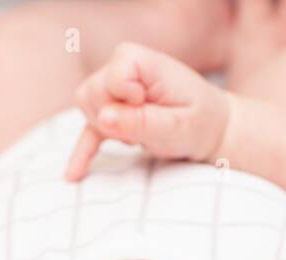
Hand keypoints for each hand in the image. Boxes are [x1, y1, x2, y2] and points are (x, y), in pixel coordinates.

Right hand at [64, 42, 229, 180]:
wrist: (212, 129)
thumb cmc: (200, 123)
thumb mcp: (177, 126)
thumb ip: (141, 121)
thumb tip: (104, 118)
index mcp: (140, 60)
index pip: (111, 80)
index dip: (127, 101)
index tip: (151, 106)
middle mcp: (121, 65)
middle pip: (90, 93)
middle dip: (112, 120)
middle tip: (148, 128)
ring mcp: (113, 87)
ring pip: (85, 108)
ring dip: (108, 131)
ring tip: (141, 135)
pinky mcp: (111, 109)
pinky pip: (87, 128)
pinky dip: (83, 151)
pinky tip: (74, 174)